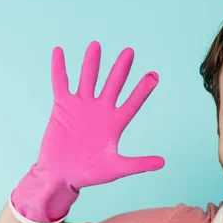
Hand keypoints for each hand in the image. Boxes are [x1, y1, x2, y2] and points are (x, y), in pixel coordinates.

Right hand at [11, 41, 163, 222]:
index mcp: (116, 123)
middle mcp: (101, 110)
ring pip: (88, 79)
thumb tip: (163, 163)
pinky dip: (59, 68)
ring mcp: (81, 106)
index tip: (154, 75)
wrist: (62, 176)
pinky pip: (60, 83)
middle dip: (121, 68)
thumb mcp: (117, 168)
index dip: (143, 89)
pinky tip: (59, 52)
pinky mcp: (62, 107)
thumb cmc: (90, 174)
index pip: (133, 102)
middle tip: (130, 51)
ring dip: (91, 63)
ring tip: (96, 45)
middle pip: (113, 84)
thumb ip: (138, 164)